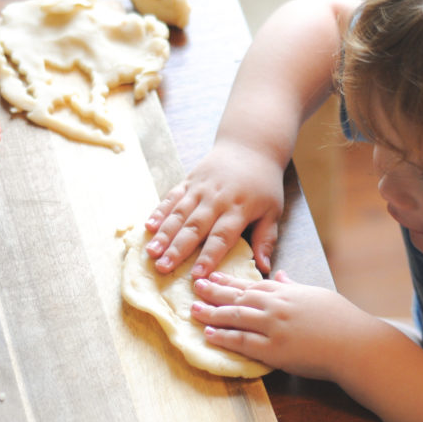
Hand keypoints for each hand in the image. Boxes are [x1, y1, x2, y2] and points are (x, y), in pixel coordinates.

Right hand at [145, 140, 284, 276]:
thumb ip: (266, 239)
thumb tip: (264, 268)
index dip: (208, 257)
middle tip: (162, 268)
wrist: (250, 146)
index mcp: (239, 209)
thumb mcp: (273, 210)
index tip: (197, 275)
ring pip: (179, 214)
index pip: (222, 237)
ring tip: (152, 252)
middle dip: (177, 249)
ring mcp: (200, 188)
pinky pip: (171, 197)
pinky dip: (159, 211)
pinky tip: (149, 227)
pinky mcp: (189, 180)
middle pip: (194, 227)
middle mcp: (216, 199)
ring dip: (164, 234)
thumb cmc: (263, 184)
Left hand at [190, 269, 382, 381]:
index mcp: (286, 292)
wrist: (354, 344)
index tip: (212, 276)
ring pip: (235, 317)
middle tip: (195, 287)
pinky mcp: (274, 350)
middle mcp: (276, 306)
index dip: (228, 280)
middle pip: (237, 296)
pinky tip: (209, 334)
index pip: (250, 283)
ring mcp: (273, 327)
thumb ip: (293, 286)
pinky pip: (242, 342)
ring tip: (194, 310)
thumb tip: (281, 275)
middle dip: (214, 291)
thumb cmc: (341, 320)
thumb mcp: (316, 294)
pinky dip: (224, 337)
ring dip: (212, 313)